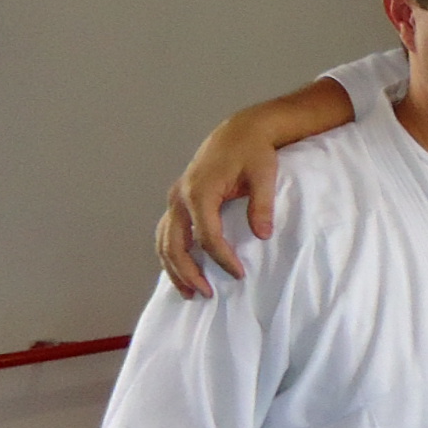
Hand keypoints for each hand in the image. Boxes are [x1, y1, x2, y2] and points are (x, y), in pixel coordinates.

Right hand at [160, 114, 283, 294]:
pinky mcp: (177, 201)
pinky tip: (181, 271)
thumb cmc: (253, 152)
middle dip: (188, 272)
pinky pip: (166, 233)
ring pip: (163, 241)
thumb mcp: (264, 174)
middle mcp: (180, 197)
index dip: (222, 258)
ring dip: (173, 269)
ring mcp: (175, 199)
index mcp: (200, 191)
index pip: (207, 235)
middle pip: (174, 243)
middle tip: (206, 294)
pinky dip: (170, 254)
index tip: (239, 274)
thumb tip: (263, 235)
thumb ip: (261, 204)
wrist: (240, 132)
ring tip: (189, 292)